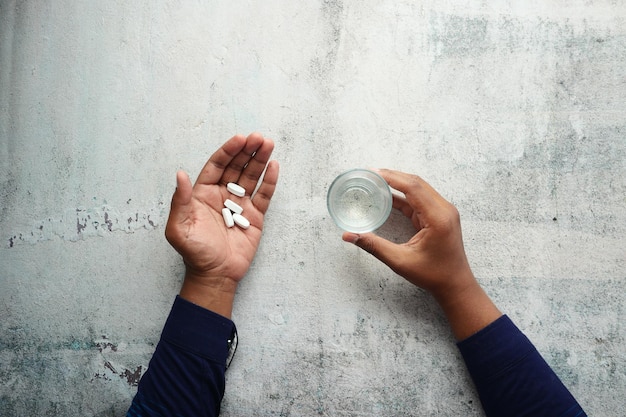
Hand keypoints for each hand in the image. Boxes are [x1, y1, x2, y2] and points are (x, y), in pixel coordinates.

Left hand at [165, 133, 278, 316]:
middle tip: (259, 137)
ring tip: (269, 144)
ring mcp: (240, 205)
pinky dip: (270, 181)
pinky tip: (274, 167)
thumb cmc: (194, 252)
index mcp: (203, 194)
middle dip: (247, 151)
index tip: (239, 138)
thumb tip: (180, 174)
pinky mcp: (255, 216)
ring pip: (251, 177)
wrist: (215, 275)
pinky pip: (264, 195)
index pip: (217, 166)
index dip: (228, 151)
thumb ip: (180, 200)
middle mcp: (222, 195)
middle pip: (236, 167)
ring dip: (260, 160)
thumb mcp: (179, 228)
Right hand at [342, 169, 499, 339]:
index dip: (392, 177)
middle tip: (371, 174)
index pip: (413, 187)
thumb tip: (349, 236)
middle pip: (416, 183)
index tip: (373, 172)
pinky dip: (404, 195)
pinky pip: (420, 199)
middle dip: (393, 176)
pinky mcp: (440, 216)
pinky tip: (388, 196)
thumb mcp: (400, 261)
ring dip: (399, 183)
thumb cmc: (433, 275)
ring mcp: (444, 211)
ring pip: (419, 189)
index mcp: (438, 218)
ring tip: (377, 181)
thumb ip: (374, 246)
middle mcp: (444, 210)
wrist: (455, 285)